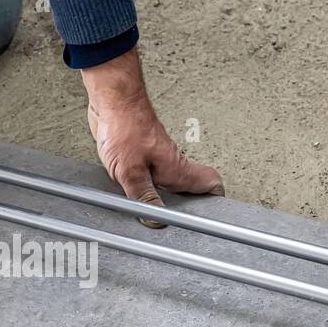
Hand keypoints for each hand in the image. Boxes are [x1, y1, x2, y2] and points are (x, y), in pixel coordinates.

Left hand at [81, 48, 222, 224]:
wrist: (112, 101)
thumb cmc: (124, 127)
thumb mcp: (130, 170)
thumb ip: (143, 197)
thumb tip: (156, 220)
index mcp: (177, 168)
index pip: (211, 184)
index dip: (215, 201)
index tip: (209, 219)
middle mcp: (171, 165)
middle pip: (192, 189)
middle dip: (186, 208)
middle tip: (177, 225)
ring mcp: (158, 160)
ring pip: (170, 185)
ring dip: (163, 200)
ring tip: (154, 215)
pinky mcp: (142, 157)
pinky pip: (150, 178)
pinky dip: (146, 189)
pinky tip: (132, 195)